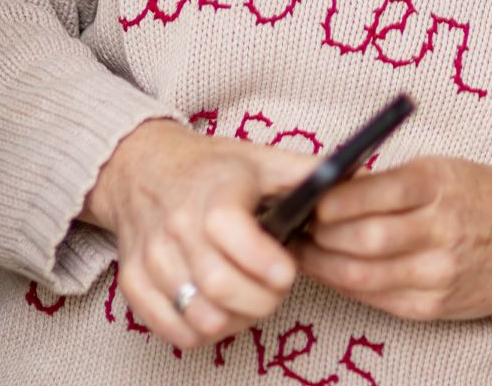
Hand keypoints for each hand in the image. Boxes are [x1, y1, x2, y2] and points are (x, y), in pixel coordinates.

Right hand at [81, 117, 307, 349]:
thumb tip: (358, 173)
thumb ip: (304, 171)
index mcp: (212, 193)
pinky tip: (220, 308)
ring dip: (236, 319)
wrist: (145, 167)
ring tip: (250, 298)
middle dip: (261, 300)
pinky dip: (202, 331)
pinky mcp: (134, 283)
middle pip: (221, 288)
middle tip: (276, 290)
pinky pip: (172, 330)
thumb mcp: (259, 159)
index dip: (266, 264)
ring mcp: (151, 257)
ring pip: (199, 316)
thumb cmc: (212, 168)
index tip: (288, 271)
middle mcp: (176, 226)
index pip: (233, 235)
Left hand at [298, 155, 491, 329]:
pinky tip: (330, 272)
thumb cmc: (485, 197)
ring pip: (363, 274)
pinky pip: (378, 298)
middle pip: (363, 238)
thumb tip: (333, 186)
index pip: (374, 193)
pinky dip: (347, 286)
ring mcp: (438, 274)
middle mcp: (440, 230)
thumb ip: (395, 181)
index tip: (308, 196)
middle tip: (294, 225)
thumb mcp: (445, 169)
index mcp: (440, 185)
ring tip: (301, 251)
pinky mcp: (434, 306)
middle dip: (320, 234)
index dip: (332, 199)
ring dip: (324, 264)